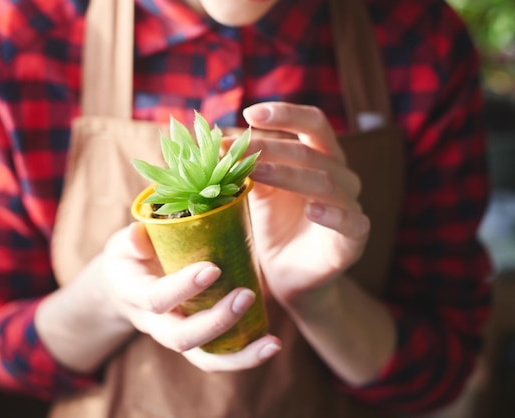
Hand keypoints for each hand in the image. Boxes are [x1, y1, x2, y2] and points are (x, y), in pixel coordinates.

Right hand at [100, 222, 281, 371]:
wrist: (124, 288)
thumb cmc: (130, 257)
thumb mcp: (123, 243)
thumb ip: (133, 240)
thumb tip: (138, 233)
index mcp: (133, 294)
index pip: (155, 299)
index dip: (182, 287)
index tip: (213, 268)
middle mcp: (153, 323)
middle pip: (180, 337)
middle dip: (216, 321)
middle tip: (246, 295)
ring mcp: (174, 336)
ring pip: (202, 357)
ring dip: (238, 353)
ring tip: (271, 343)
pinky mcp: (195, 342)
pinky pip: (217, 358)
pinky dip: (244, 357)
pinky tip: (271, 345)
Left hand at [241, 102, 369, 306]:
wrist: (287, 275)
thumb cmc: (274, 226)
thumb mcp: (259, 190)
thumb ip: (248, 166)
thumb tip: (216, 140)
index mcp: (321, 158)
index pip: (312, 124)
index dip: (285, 114)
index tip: (249, 113)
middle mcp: (341, 176)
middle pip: (311, 152)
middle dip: (271, 147)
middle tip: (236, 149)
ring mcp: (350, 206)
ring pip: (325, 183)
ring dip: (288, 175)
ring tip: (256, 172)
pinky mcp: (354, 239)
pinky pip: (350, 222)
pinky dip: (332, 214)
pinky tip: (311, 210)